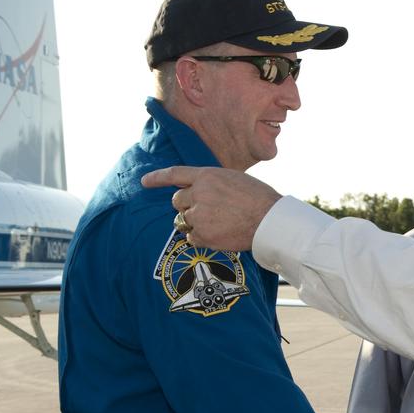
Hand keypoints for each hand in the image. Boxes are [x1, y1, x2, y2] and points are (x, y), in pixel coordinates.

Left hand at [140, 166, 281, 251]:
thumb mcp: (233, 179)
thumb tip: (198, 191)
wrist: (269, 220)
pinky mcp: (203, 235)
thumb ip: (212, 183)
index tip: (144, 181)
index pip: (175, 174)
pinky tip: (218, 234)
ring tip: (218, 223)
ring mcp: (199, 215)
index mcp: (206, 176)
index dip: (157, 178)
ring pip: (184, 220)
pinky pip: (191, 237)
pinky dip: (201, 238)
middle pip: (177, 202)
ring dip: (196, 223)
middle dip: (187, 206)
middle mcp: (198, 194)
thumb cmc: (258, 198)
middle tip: (207, 211)